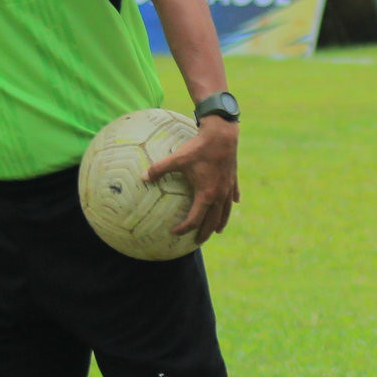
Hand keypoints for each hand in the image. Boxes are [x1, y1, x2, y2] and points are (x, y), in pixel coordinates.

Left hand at [151, 115, 238, 242]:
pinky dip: (231, 202)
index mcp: (206, 194)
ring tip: (217, 231)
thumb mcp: (177, 159)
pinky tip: (234, 203)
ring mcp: (228, 188)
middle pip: (213, 221)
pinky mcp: (233, 179)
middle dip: (204, 233)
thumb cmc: (199, 148)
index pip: (195, 219)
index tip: (174, 232)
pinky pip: (233, 194)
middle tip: (197, 242)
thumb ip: (159, 169)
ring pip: (226, 211)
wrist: (222, 134)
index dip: (184, 228)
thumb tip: (142, 177)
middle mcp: (219, 195)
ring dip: (220, 222)